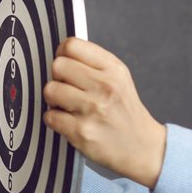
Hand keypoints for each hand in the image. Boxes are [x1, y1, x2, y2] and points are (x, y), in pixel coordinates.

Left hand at [42, 37, 166, 188]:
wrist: (142, 146)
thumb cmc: (124, 111)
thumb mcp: (118, 78)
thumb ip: (92, 63)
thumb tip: (60, 53)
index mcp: (113, 69)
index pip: (72, 45)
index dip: (62, 54)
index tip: (67, 66)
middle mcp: (104, 86)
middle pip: (58, 66)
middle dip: (58, 78)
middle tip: (67, 89)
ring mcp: (93, 109)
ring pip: (50, 90)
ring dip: (54, 99)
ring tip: (67, 106)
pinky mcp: (81, 131)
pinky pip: (49, 116)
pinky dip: (54, 119)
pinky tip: (68, 121)